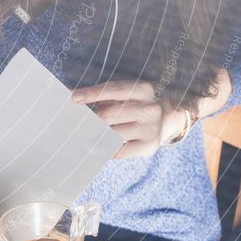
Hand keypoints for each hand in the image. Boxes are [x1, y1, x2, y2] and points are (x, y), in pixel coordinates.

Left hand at [71, 79, 187, 158]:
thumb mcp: (125, 94)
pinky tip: (97, 147)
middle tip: (77, 122)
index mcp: (143, 90)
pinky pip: (120, 151)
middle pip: (110, 114)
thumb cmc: (136, 104)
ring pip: (113, 134)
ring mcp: (151, 129)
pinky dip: (106, 149)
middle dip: (91, 118)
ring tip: (85, 134)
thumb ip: (102, 94)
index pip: (114, 90)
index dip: (92, 93)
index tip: (74, 98)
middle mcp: (149, 109)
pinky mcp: (149, 146)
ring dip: (96, 134)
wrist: (167, 120)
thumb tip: (73, 95)